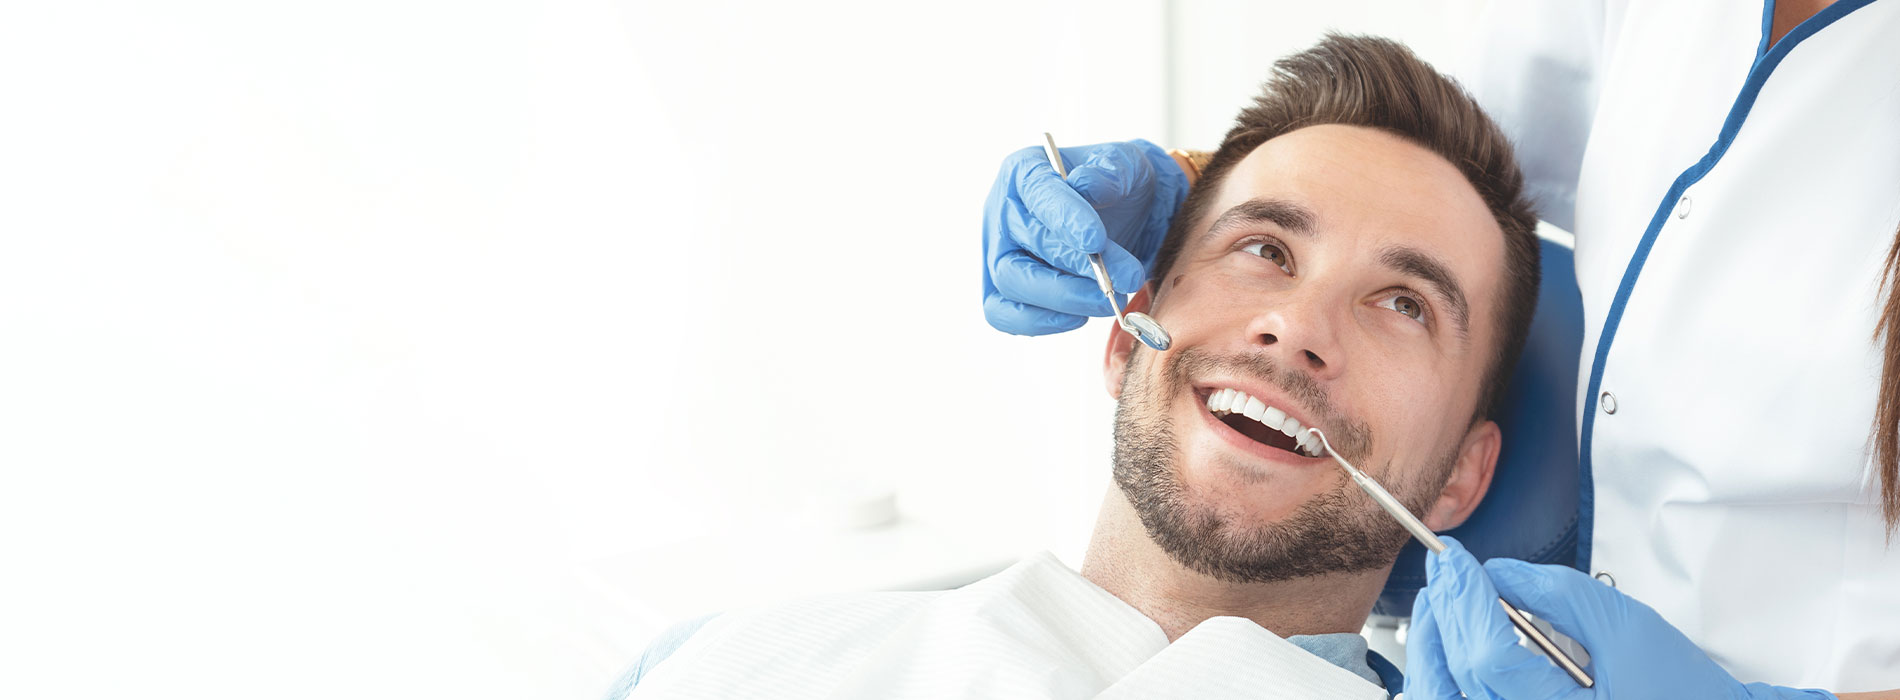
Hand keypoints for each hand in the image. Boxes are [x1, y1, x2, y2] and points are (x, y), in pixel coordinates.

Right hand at [980, 139, 1188, 334]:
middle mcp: (1003, 212)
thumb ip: (1110, 171)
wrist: (1130, 214)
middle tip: (1125, 277)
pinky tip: (1080, 317)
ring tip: (1110, 300)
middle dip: (1077, 267)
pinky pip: (1004, 314)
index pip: (1036, 193)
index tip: (1096, 241)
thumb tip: (1085, 184)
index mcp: (1025, 171)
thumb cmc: (1121, 186)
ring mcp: (999, 254)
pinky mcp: (1005, 290)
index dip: (1064, 218)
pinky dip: (1040, 322)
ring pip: (1011, 283)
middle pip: (1024, 244)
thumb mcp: (1127, 166)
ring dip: (1064, 298)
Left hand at [1402, 537, 1833, 699]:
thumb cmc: (1678, 687)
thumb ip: (1557, 595)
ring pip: (1446, 698)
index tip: (1456, 558)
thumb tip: (1497, 571)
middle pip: (1462, 677)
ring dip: (1434, 646)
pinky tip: (1450, 638)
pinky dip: (1445, 672)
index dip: (1467, 601)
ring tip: (1441, 599)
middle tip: (1444, 569)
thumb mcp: (1625, 627)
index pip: (1491, 658)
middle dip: (1446, 614)